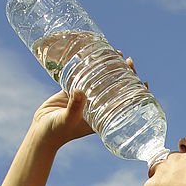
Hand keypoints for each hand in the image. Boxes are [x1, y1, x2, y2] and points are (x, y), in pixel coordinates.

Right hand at [29, 56, 147, 147]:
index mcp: (103, 117)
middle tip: (129, 61)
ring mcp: (86, 98)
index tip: (144, 82)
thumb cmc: (56, 131)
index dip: (136, 93)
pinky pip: (86, 76)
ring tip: (117, 54)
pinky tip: (96, 55)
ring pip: (103, 80)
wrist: (41, 131)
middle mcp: (97, 107)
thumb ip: (74, 107)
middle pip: (116, 88)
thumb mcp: (67, 120)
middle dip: (125, 75)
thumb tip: (80, 91)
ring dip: (110, 68)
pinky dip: (92, 66)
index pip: (125, 103)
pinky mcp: (73, 90)